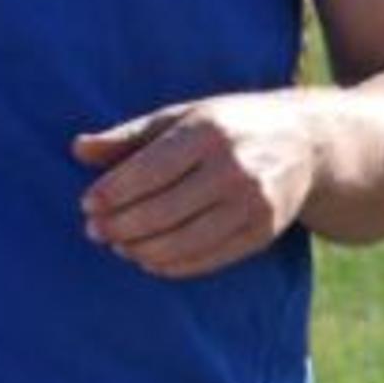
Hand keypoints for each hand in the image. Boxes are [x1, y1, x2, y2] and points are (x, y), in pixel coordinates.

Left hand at [73, 92, 319, 278]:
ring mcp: (251, 204)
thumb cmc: (230, 125)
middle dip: (120, 226)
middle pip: (162, 211)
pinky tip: (148, 258)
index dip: (113, 192)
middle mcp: (233, 168)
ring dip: (140, 249)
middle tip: (94, 231)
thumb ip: (129, 136)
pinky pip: (206, 259)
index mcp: (208, 131)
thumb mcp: (182, 117)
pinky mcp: (262, 233)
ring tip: (118, 245)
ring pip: (182, 242)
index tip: (87, 204)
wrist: (306, 143)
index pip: (149, 170)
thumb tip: (77, 149)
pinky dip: (170, 265)